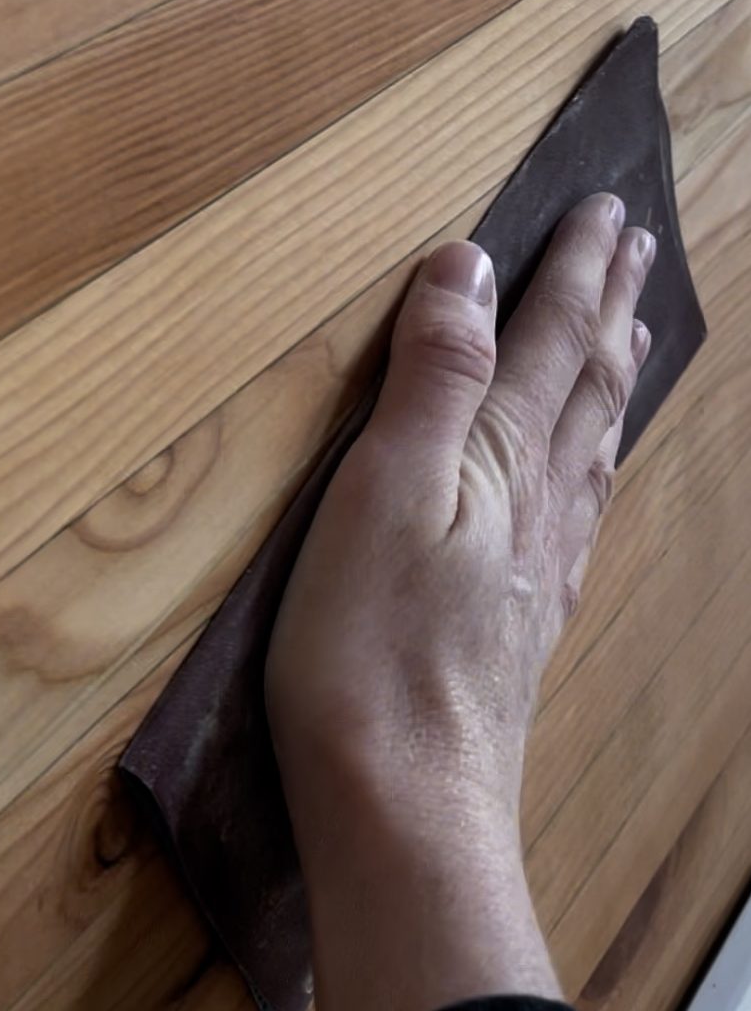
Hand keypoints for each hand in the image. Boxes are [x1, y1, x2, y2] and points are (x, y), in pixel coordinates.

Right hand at [267, 194, 654, 1010]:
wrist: (408, 801)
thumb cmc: (371, 648)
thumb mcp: (384, 489)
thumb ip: (434, 377)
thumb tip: (468, 268)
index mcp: (505, 460)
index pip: (552, 341)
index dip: (576, 270)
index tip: (605, 209)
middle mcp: (540, 504)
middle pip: (590, 385)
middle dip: (611, 308)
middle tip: (639, 250)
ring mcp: (540, 566)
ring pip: (595, 447)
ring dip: (614, 379)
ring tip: (630, 339)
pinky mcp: (523, 619)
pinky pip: (581, 511)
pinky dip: (596, 464)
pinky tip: (588, 480)